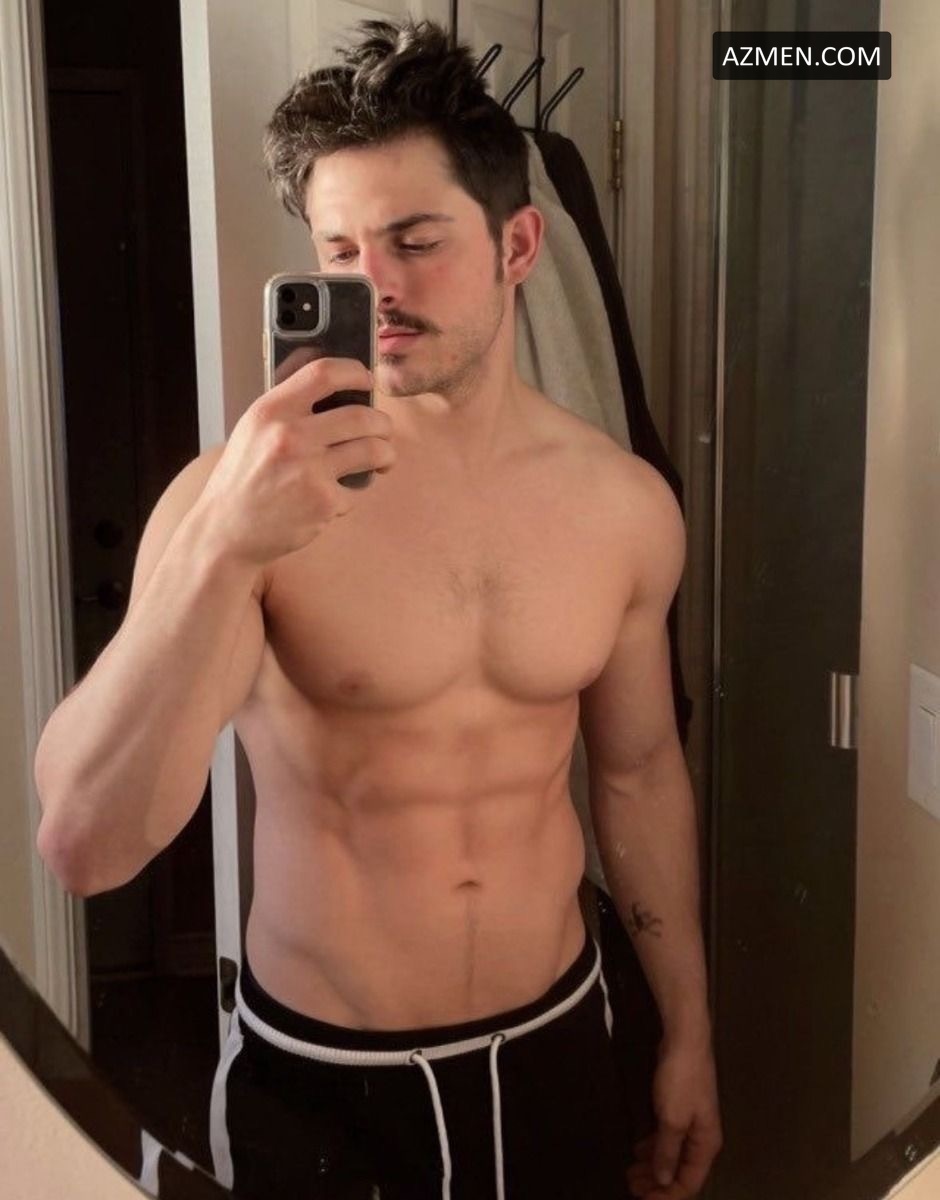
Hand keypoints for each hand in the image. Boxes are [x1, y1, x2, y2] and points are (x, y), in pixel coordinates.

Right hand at [194, 357, 395, 568]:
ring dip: (386, 454)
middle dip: (383, 423)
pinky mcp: (324, 502)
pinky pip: (359, 489)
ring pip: (374, 450)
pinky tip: (339, 495)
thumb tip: (338, 385)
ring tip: (382, 458)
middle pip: (362, 415)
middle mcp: (290, 436)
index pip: (324, 373)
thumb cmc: (243, 479)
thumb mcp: (253, 430)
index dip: (355, 372)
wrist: (226, 530)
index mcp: (271, 411)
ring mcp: (309, 470)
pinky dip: (354, 492)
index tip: (367, 381)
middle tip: (383, 431)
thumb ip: (289, 407)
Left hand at [626, 1036, 722, 1198]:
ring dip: (653, 1166)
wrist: (684, 1039)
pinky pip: (667, 1138)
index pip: (689, 1183)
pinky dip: (653, 1148)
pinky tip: (638, 1151)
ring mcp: (690, 1121)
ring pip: (672, 1154)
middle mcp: (701, 1137)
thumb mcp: (672, 1119)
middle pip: (681, 1171)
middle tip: (631, 1187)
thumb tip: (664, 1179)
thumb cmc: (681, 1080)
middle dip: (657, 1184)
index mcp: (706, 1144)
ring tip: (631, 1173)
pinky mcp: (678, 1108)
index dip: (667, 1197)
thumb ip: (667, 1151)